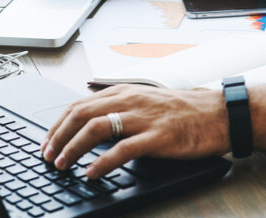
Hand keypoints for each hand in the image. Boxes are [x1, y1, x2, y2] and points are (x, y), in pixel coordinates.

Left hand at [40, 85, 228, 178]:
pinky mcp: (158, 137)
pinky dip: (102, 163)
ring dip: (73, 148)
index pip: (79, 104)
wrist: (219, 114)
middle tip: (47, 156)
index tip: (47, 141)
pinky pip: (123, 150)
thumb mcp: (147, 99)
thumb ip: (121, 105)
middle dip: (58, 136)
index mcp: (126, 92)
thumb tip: (93, 116)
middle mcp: (131, 100)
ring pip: (96, 128)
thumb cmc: (185, 110)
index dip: (58, 124)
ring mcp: (144, 118)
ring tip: (62, 164)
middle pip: (81, 114)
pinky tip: (91, 173)